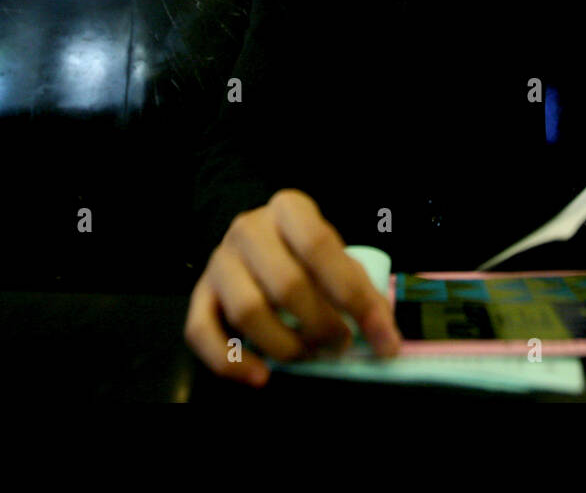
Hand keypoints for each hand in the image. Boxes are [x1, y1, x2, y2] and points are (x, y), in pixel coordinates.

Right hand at [183, 189, 401, 386]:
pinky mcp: (200, 294)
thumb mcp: (335, 258)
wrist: (254, 242)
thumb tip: (385, 340)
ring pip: (247, 311)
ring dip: (285, 345)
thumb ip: (360, 291)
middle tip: (340, 345)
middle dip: (321, 326)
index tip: (383, 339)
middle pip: (285, 284)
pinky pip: (202, 333)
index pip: (320, 247)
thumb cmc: (304, 255)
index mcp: (289, 208)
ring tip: (309, 354)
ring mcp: (219, 261)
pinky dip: (231, 363)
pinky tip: (261, 377)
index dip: (355, 297)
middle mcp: (248, 229)